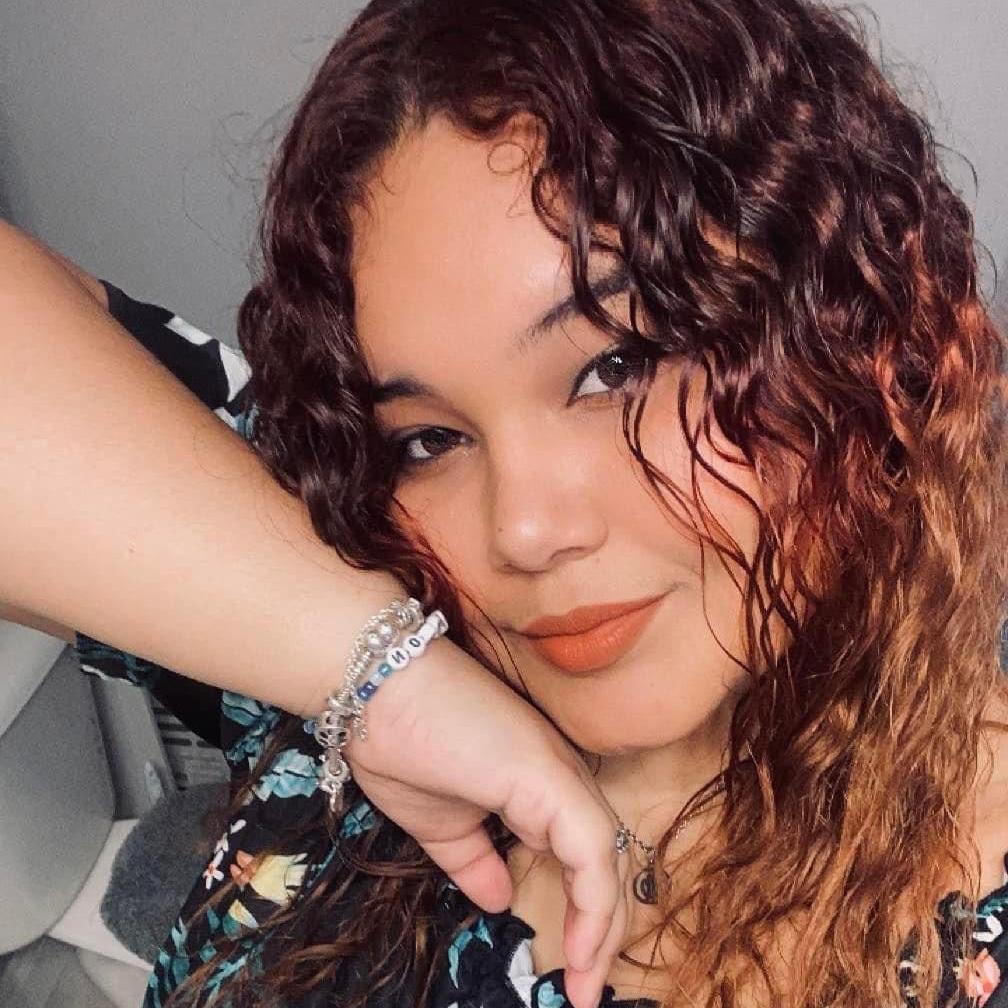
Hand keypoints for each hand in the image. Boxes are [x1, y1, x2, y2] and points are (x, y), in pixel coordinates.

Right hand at [343, 635, 630, 1007]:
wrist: (374, 688)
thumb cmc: (401, 744)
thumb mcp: (440, 823)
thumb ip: (475, 861)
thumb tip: (499, 900)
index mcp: (538, 789)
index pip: (581, 858)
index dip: (585, 915)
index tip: (571, 973)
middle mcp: (561, 780)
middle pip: (606, 863)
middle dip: (602, 933)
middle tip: (583, 992)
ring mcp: (559, 774)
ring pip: (609, 860)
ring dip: (604, 929)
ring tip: (584, 985)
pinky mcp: (550, 777)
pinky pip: (592, 849)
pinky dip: (596, 903)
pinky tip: (583, 949)